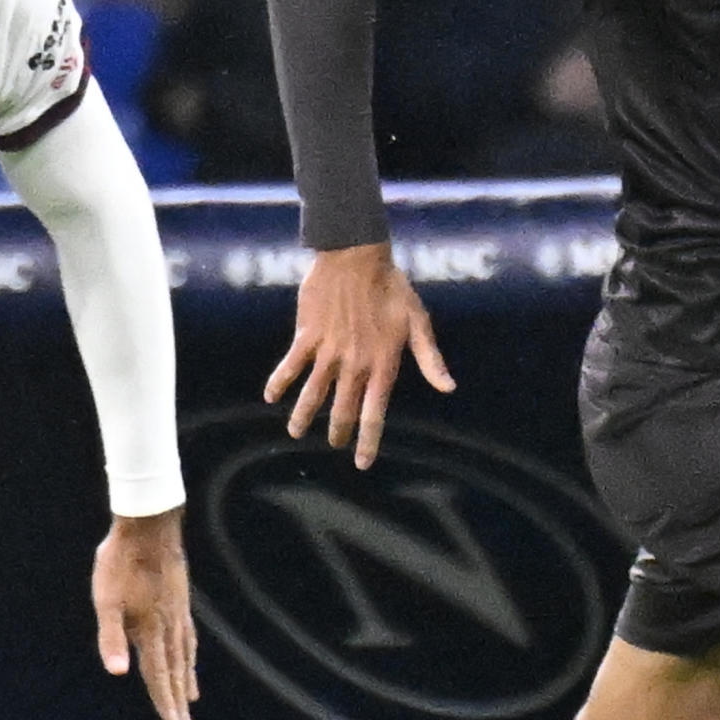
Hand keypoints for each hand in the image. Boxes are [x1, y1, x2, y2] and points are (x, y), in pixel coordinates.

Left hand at [94, 508, 198, 719]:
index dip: (164, 699)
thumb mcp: (106, 600)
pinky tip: (190, 654)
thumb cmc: (120, 563)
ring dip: (188, 678)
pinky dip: (191, 653)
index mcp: (150, 629)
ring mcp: (178, 613)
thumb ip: (111, 638)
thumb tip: (118, 672)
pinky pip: (189, 636)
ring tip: (193, 697)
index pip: (158, 673)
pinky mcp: (181, 600)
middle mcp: (169, 625)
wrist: (149, 527)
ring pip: (185, 654)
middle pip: (175, 669)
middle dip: (178, 697)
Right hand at [262, 243, 454, 468]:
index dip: (369, 440)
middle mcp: (354, 364)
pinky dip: (280, 382)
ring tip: (295, 433)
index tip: (362, 463)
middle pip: (343, 409)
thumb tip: (449, 387)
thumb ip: (430, 358)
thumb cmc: (391, 286)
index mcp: (382, 364)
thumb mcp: (418, 321)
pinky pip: (291, 365)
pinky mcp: (308, 335)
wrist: (356, 256)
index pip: (375, 413)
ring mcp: (328, 351)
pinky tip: (270, 397)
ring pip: (312, 393)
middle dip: (338, 431)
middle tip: (334, 445)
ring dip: (303, 416)